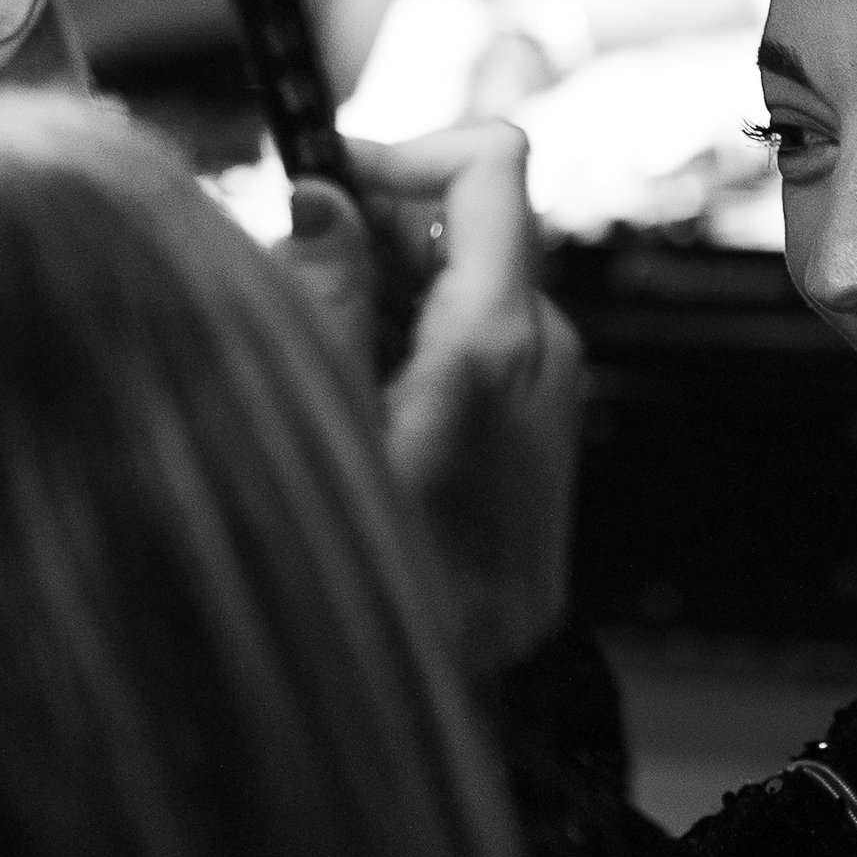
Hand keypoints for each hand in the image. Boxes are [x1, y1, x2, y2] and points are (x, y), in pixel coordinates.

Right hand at [283, 122, 581, 672]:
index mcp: (496, 342)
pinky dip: (428, 356)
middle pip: (478, 231)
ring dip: (400, 303)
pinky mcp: (549, 445)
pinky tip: (372, 420)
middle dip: (384, 239)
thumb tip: (323, 198)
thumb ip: (322, 302)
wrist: (474, 704)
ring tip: (330, 373)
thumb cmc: (381, 578)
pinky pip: (491, 360)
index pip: (493, 168)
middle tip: (300, 287)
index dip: (409, 152)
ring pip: (478, 296)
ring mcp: (556, 401)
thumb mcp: (324, 428)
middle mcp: (547, 359)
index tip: (331, 184)